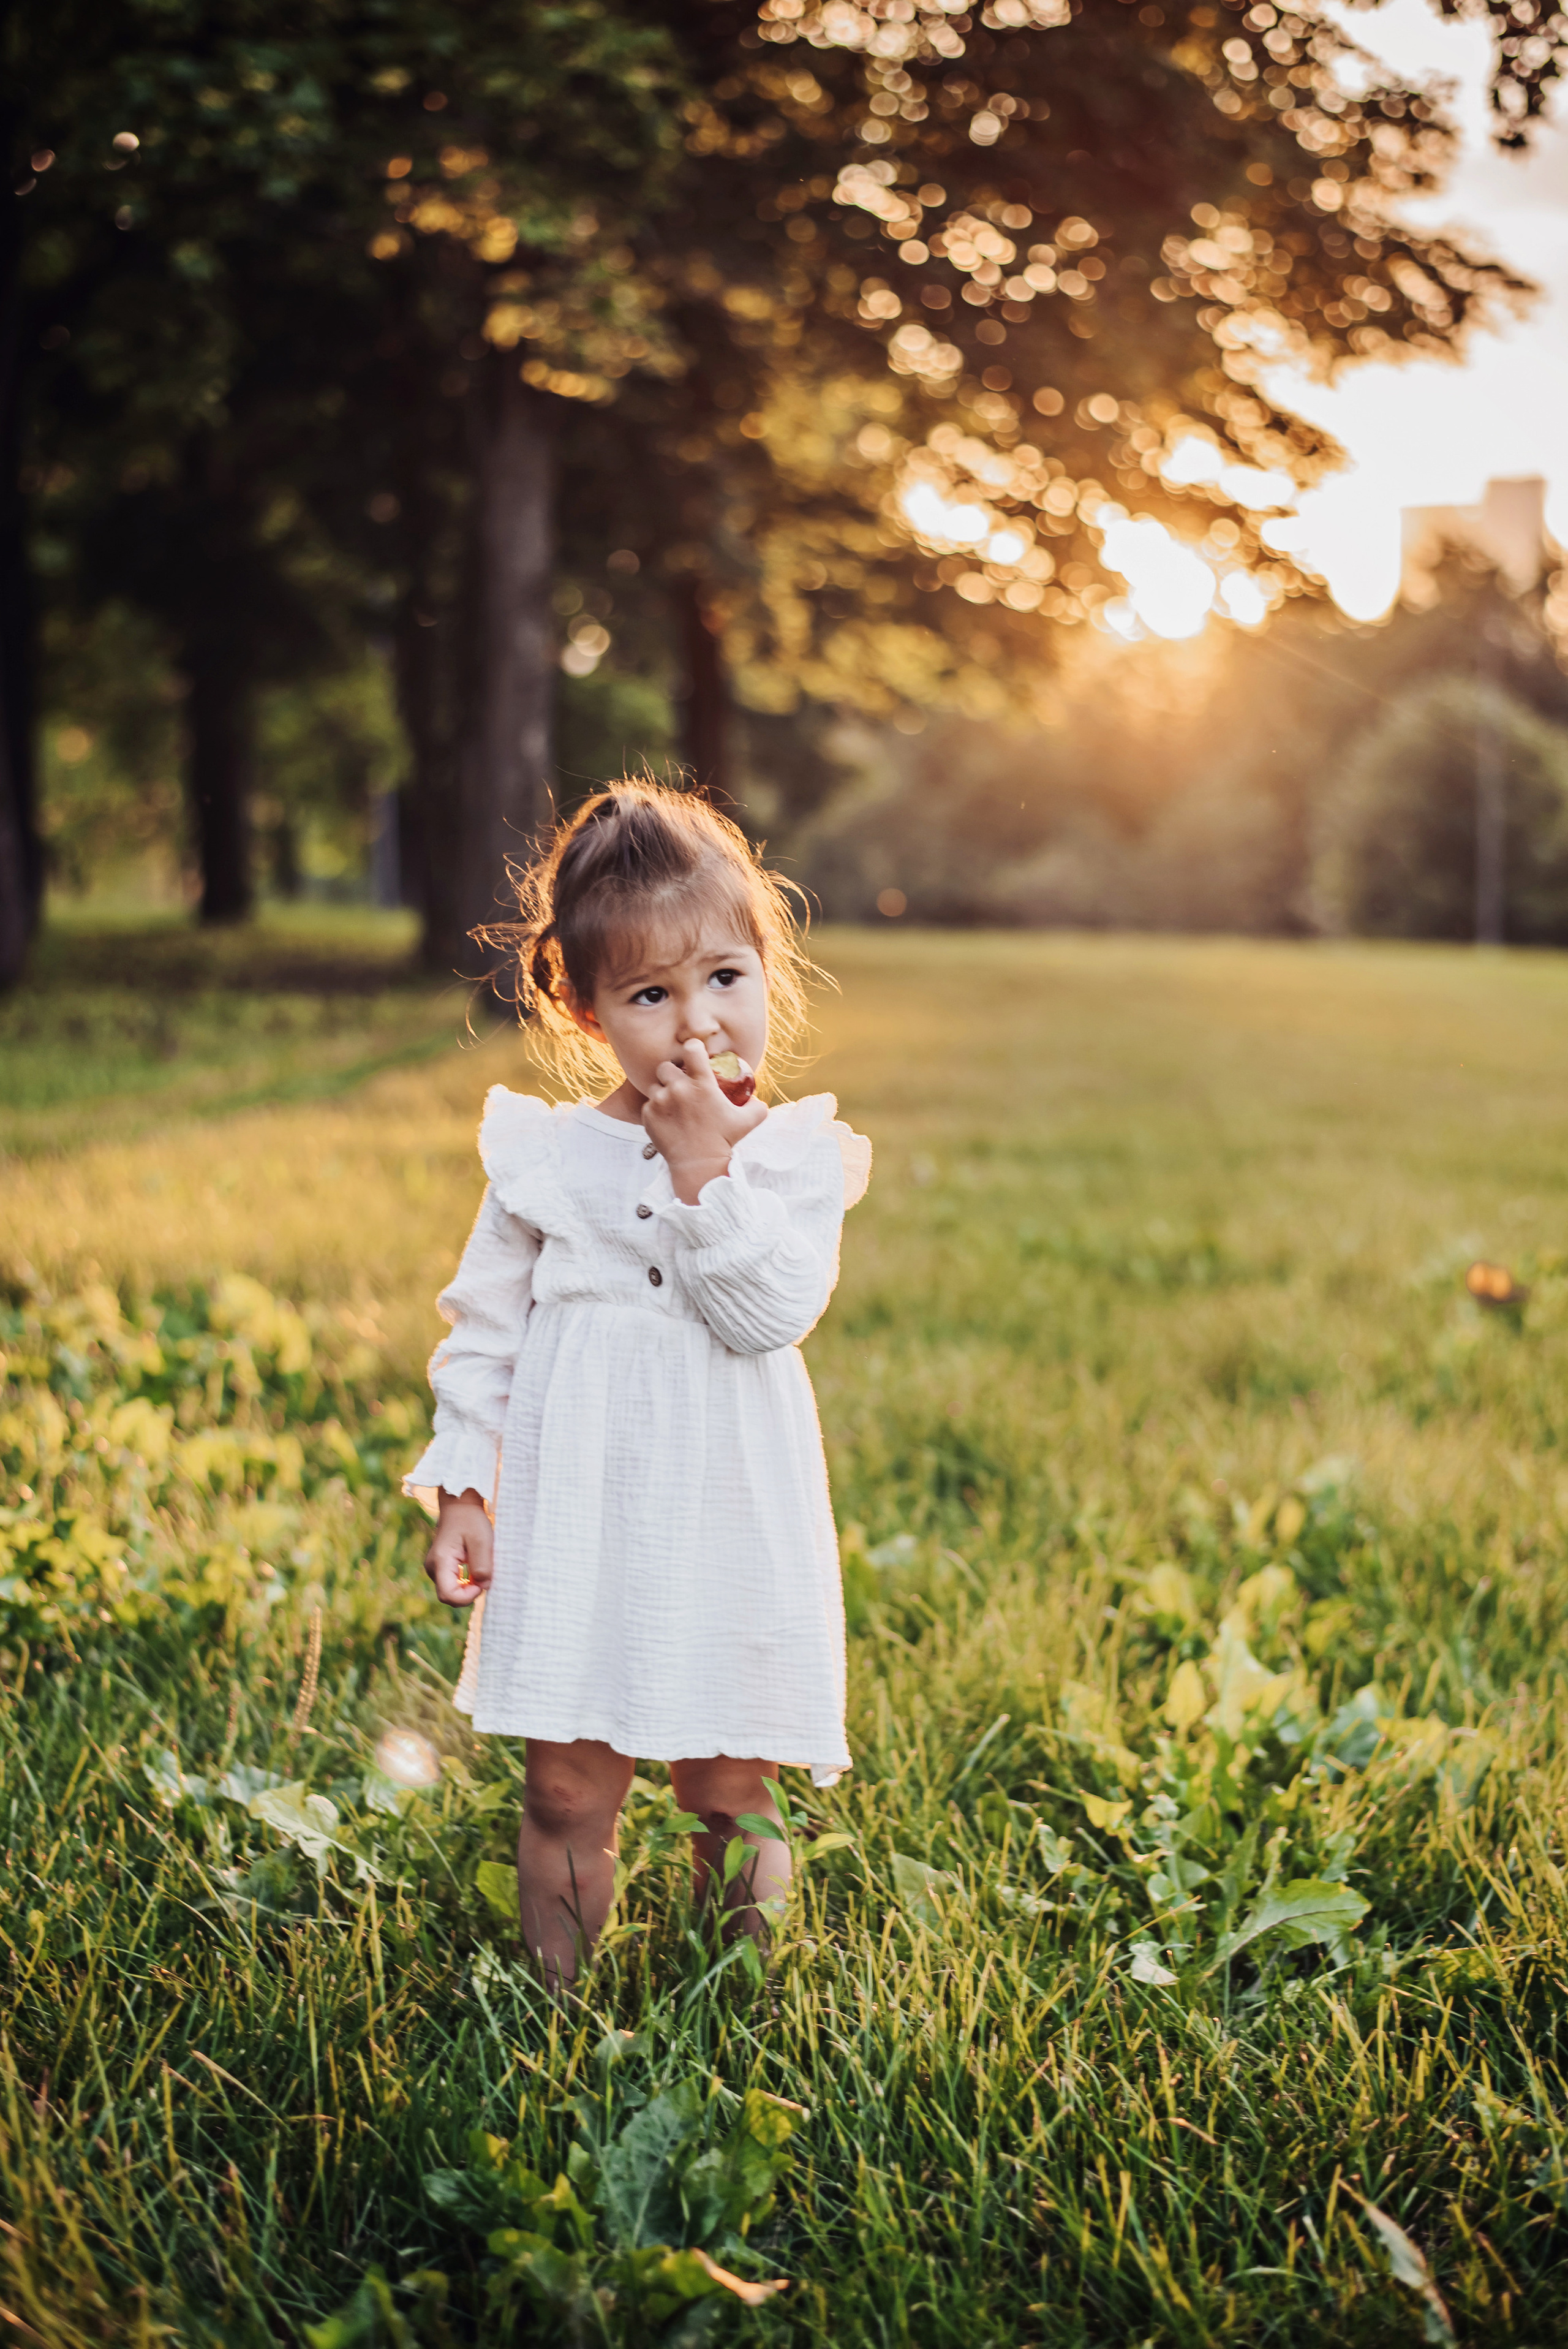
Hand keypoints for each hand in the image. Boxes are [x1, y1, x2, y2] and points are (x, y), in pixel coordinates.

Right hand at [425, 1489, 492, 1607]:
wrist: (460, 1505)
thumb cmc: (471, 1519)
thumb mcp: (481, 1540)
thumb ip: (482, 1565)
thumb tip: (483, 1586)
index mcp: (440, 1561)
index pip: (448, 1595)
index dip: (467, 1597)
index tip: (482, 1582)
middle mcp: (433, 1567)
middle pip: (448, 1596)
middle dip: (468, 1593)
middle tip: (484, 1576)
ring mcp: (435, 1567)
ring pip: (451, 1591)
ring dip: (468, 1587)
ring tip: (480, 1567)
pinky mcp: (440, 1566)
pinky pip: (452, 1583)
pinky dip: (465, 1582)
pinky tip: (475, 1569)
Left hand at [642, 1041, 766, 1203]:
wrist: (699, 1166)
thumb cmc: (725, 1141)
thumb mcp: (749, 1121)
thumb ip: (757, 1105)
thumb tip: (755, 1098)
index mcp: (702, 1084)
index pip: (691, 1048)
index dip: (692, 1049)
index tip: (694, 1057)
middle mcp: (679, 1089)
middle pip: (666, 1066)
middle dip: (672, 1073)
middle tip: (679, 1085)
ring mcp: (660, 1102)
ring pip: (654, 1085)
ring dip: (662, 1091)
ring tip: (671, 1104)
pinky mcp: (648, 1116)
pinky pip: (648, 1104)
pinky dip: (655, 1110)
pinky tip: (667, 1120)